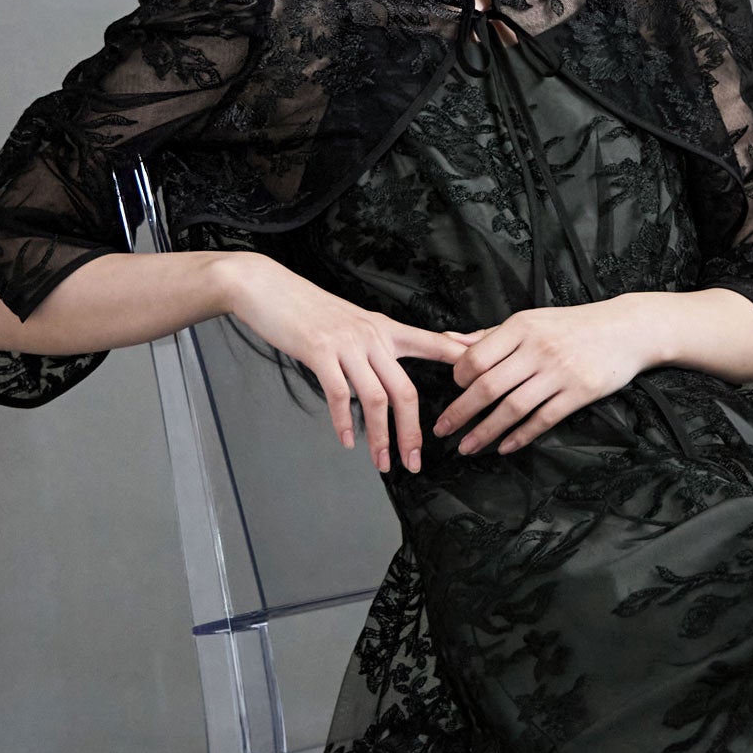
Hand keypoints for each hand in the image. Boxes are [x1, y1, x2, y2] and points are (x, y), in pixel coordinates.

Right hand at [223, 253, 472, 472]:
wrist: (268, 288)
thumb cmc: (310, 310)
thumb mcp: (354, 322)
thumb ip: (380, 343)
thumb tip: (398, 366)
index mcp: (387, 330)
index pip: (435, 344)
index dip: (462, 361)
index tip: (485, 383)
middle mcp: (373, 336)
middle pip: (406, 391)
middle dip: (413, 432)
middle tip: (415, 463)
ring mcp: (347, 345)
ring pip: (375, 398)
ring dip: (381, 437)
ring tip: (383, 464)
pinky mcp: (319, 352)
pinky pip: (339, 394)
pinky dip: (344, 422)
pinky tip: (348, 442)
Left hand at [432, 298, 659, 454]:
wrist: (626, 330)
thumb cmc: (573, 325)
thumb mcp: (532, 320)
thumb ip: (490, 335)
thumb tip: (448, 341)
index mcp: (522, 327)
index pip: (477, 357)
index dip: (459, 378)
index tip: (453, 391)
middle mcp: (538, 349)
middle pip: (489, 386)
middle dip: (460, 412)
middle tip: (442, 430)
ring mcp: (560, 372)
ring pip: (513, 408)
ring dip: (485, 432)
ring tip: (467, 447)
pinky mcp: (580, 393)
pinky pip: (543, 420)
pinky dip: (520, 436)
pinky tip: (504, 447)